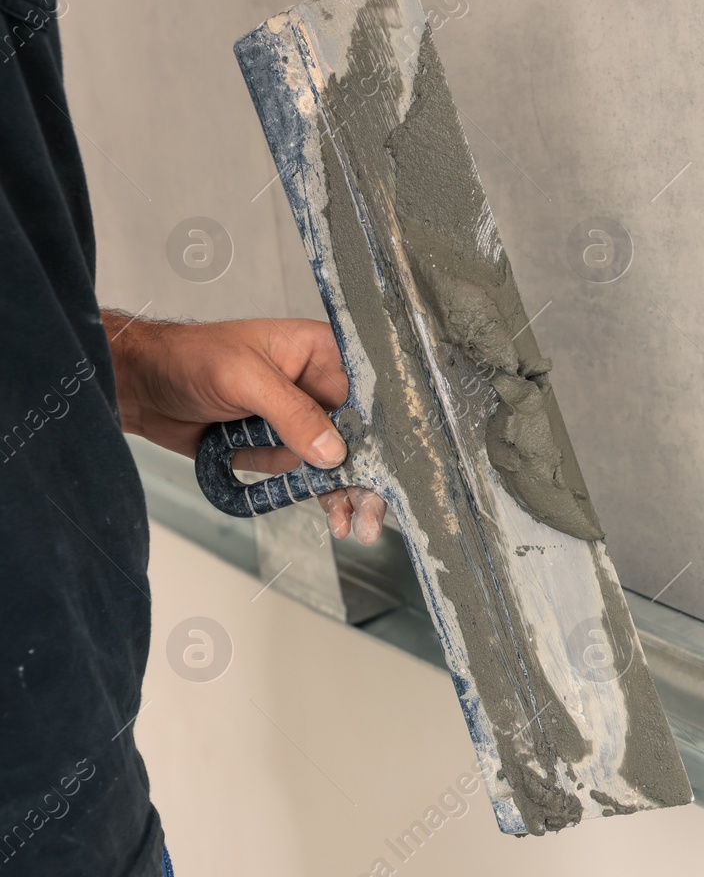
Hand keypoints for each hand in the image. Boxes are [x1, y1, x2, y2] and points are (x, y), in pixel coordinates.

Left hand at [104, 311, 387, 544]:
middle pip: (358, 433)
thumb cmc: (187, 359)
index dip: (382, 427)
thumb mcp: (245, 378)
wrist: (140, 387)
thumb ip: (292, 414)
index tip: (391, 462)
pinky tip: (334, 517)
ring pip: (335, 461)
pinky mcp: (278, 446)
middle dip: (366, 473)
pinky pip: (305, 474)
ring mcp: (298, 419)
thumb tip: (331, 451)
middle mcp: (315, 385)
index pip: (365, 390)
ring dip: (343, 493)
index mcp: (319, 353)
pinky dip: (316, 496)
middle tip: (373, 509)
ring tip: (355, 523)